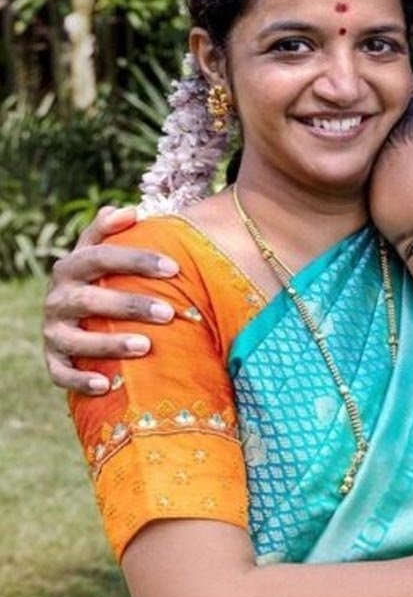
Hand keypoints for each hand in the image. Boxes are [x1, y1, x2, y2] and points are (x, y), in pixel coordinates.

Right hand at [43, 206, 178, 393]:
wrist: (73, 315)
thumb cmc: (101, 279)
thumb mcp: (102, 252)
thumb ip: (110, 231)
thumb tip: (129, 210)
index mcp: (72, 266)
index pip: (100, 256)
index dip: (136, 260)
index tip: (174, 267)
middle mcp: (58, 298)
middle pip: (90, 300)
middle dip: (130, 305)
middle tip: (169, 313)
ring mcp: (53, 330)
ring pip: (76, 340)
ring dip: (109, 344)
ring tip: (145, 346)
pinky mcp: (53, 359)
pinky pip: (61, 374)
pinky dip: (81, 380)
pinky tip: (107, 386)